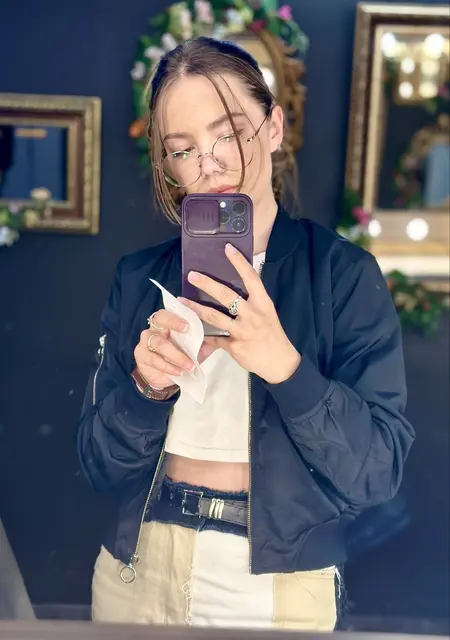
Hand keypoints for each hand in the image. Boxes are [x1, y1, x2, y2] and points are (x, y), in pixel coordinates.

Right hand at [134, 310, 196, 388]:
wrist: (163, 378)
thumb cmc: (178, 359)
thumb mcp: (193, 352)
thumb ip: (203, 344)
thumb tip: (219, 339)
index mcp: (166, 324)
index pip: (169, 312)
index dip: (177, 316)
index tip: (188, 324)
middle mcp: (154, 328)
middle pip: (159, 319)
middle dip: (173, 323)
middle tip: (186, 330)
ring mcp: (145, 341)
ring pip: (159, 343)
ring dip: (176, 355)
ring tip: (189, 366)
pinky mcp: (141, 355)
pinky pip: (154, 359)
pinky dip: (168, 366)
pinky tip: (178, 372)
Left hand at [178, 244, 300, 384]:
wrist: (280, 361)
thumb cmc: (271, 333)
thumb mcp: (266, 313)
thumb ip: (250, 301)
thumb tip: (229, 289)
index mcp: (263, 303)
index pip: (251, 277)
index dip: (239, 262)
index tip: (227, 248)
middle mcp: (253, 314)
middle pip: (227, 295)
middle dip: (207, 284)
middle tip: (192, 275)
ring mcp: (243, 331)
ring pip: (215, 317)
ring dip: (196, 308)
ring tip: (182, 300)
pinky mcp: (235, 346)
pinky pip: (214, 339)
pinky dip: (202, 337)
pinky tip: (189, 332)